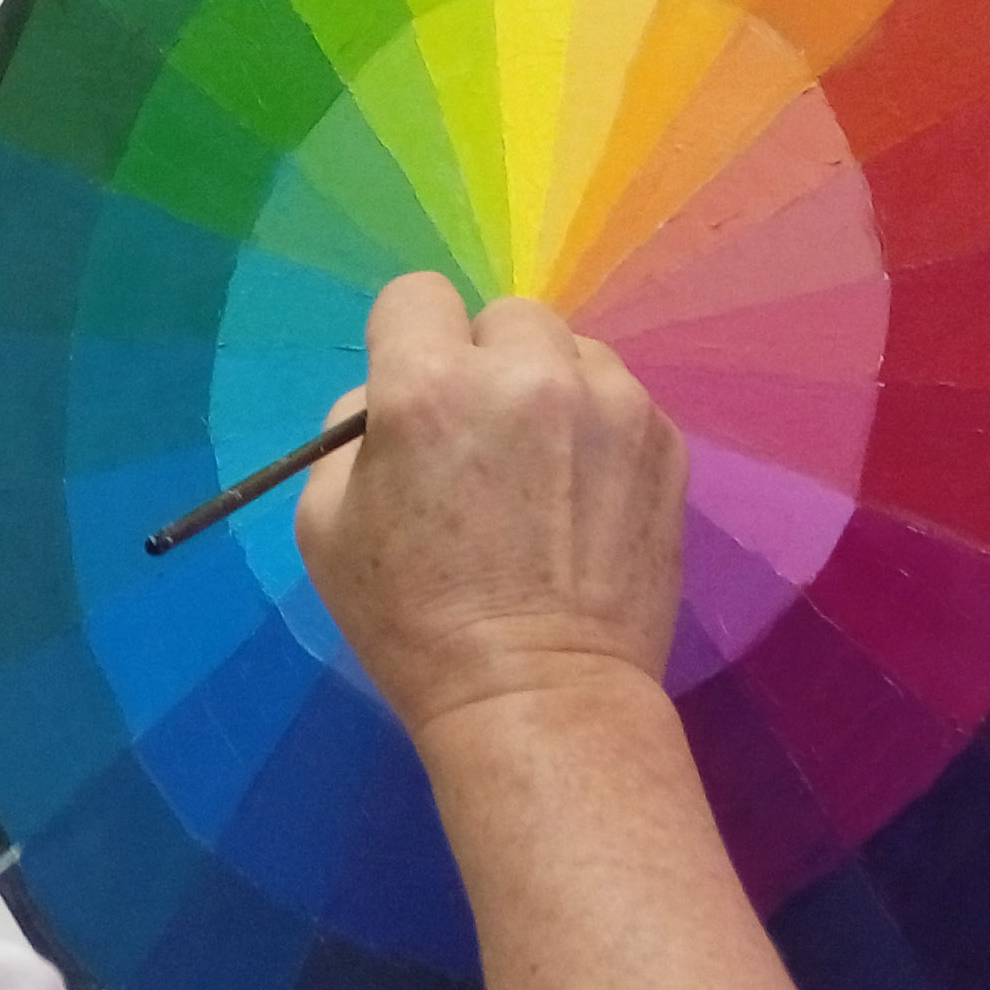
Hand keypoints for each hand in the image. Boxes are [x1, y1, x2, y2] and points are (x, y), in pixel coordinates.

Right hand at [294, 274, 687, 737]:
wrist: (537, 693)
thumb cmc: (411, 622)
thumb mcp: (325, 526)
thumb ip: (352, 434)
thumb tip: (390, 398)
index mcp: (431, 386)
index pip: (416, 296)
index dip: (406, 343)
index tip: (414, 396)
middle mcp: (527, 373)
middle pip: (504, 316)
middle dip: (485, 363)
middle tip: (481, 441)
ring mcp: (610, 403)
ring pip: (572, 352)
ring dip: (550, 389)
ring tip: (541, 470)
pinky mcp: (664, 441)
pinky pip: (620, 400)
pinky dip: (598, 431)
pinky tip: (582, 498)